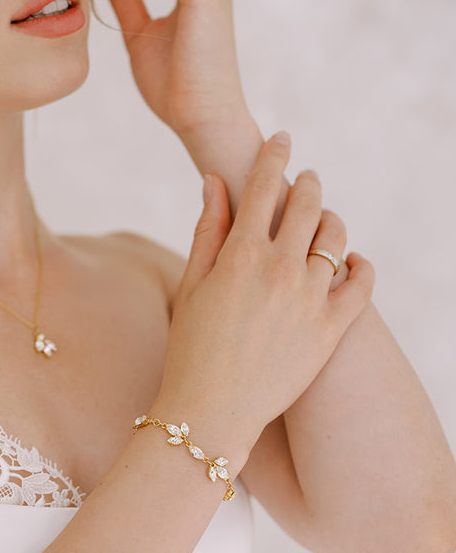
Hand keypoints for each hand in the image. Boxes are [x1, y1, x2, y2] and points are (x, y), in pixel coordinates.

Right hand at [157, 136, 374, 459]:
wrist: (212, 411)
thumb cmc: (190, 349)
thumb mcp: (190, 286)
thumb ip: (207, 231)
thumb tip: (216, 181)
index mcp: (240, 256)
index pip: (264, 187)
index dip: (274, 157)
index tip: (281, 141)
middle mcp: (280, 270)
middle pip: (307, 204)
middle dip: (307, 183)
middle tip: (306, 180)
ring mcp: (310, 299)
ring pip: (336, 238)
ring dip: (330, 221)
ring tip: (323, 222)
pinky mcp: (332, 329)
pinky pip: (362, 283)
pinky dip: (361, 265)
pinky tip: (352, 261)